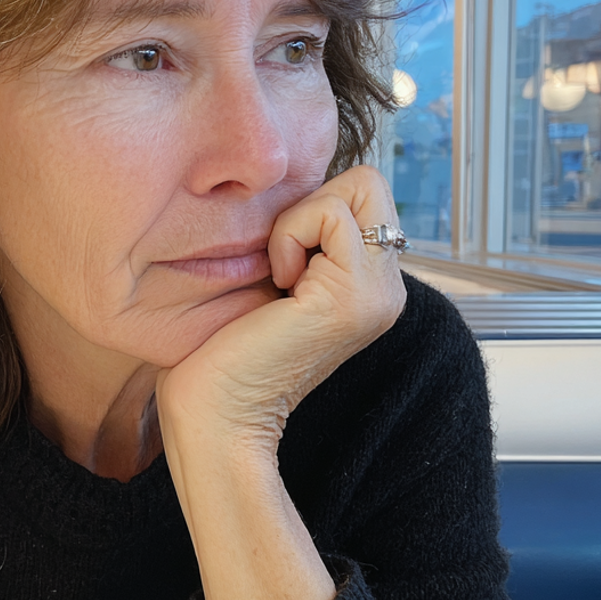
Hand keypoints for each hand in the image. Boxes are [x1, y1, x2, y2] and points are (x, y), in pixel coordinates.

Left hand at [154, 166, 405, 599]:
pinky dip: (290, 233)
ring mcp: (378, 295)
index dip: (310, 207)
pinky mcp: (352, 297)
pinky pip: (330, 214)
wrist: (213, 416)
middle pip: (370, 183)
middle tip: (280, 262)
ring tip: (278, 275)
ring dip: (300, 219)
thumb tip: (287, 186)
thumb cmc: (218, 350)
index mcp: (368, 287)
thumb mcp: (267, 278)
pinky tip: (276, 283)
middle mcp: (386, 291)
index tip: (276, 262)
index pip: (362, 195)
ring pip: (361, 188)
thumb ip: (296, 240)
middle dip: (313, 204)